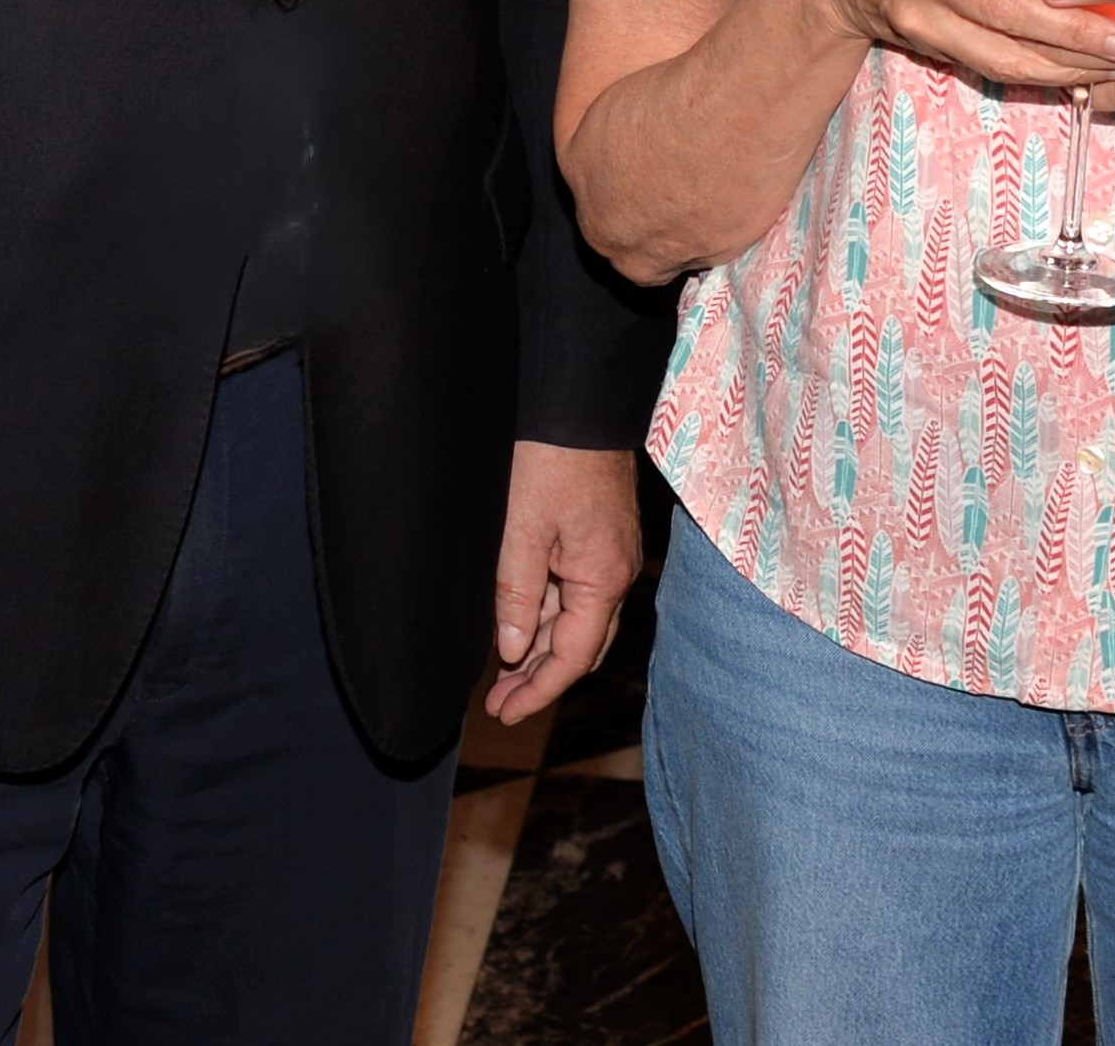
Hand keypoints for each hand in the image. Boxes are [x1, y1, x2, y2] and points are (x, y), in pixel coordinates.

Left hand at [487, 443, 640, 724]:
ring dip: (541, 646)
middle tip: (498, 703)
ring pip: (577, 619)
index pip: (573, 658)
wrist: (580, 400)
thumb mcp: (522, 528)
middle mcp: (616, 574)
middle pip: (580, 645)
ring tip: (501, 672)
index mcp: (604, 579)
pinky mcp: (601, 537)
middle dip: (540, 677)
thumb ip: (517, 592)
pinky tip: (520, 620)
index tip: (503, 713)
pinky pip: (576, 591)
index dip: (538, 691)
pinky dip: (548, 613)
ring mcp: (612, 555)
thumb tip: (512, 650)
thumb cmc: (553, 458)